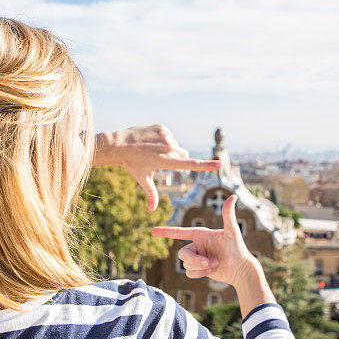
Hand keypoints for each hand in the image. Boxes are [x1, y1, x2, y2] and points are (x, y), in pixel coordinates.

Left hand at [94, 124, 221, 210]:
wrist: (119, 144)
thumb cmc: (132, 164)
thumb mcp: (142, 179)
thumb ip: (151, 194)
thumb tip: (151, 210)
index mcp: (166, 161)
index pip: (191, 164)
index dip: (207, 166)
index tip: (220, 164)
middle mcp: (168, 147)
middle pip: (184, 154)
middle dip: (178, 158)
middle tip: (160, 160)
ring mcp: (165, 135)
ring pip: (176, 145)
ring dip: (170, 148)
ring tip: (152, 150)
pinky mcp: (161, 127)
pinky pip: (169, 135)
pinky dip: (164, 139)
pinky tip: (151, 141)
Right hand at [150, 194, 257, 286]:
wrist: (240, 268)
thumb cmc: (238, 248)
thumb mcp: (232, 231)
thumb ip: (228, 215)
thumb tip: (233, 196)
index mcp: (200, 234)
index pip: (179, 232)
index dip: (165, 231)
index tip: (152, 231)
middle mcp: (197, 245)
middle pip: (182, 254)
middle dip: (196, 260)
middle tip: (210, 262)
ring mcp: (197, 257)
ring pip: (186, 264)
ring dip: (200, 268)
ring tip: (215, 264)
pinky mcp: (198, 269)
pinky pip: (189, 273)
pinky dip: (199, 274)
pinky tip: (211, 271)